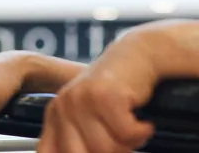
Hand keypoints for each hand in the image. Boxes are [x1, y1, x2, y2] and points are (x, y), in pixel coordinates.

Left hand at [38, 34, 159, 152]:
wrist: (138, 54)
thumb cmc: (116, 90)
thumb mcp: (87, 116)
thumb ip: (77, 141)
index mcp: (54, 114)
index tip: (94, 150)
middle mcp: (63, 106)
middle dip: (109, 152)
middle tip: (122, 141)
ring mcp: (83, 99)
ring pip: (107, 148)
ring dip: (129, 143)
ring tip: (131, 127)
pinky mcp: (106, 96)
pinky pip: (127, 134)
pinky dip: (141, 132)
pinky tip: (143, 122)